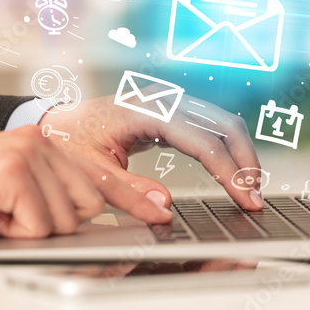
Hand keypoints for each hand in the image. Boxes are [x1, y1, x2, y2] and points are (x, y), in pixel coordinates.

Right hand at [0, 125, 172, 237]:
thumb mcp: (14, 192)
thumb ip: (53, 194)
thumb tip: (96, 215)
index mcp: (45, 142)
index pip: (100, 173)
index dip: (134, 197)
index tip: (162, 212)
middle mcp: (42, 140)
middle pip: (88, 204)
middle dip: (54, 223)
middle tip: (12, 215)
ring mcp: (29, 153)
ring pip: (66, 219)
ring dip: (28, 229)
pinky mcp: (14, 172)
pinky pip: (37, 226)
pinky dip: (12, 232)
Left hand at [40, 95, 263, 212]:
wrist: (54, 122)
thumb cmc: (69, 143)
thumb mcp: (92, 173)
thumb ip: (128, 192)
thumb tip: (164, 210)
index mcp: (145, 110)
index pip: (202, 141)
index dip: (229, 172)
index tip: (246, 199)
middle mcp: (164, 99)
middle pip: (223, 125)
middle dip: (245, 162)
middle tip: (254, 199)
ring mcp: (171, 102)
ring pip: (223, 123)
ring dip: (240, 155)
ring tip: (249, 190)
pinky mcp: (173, 112)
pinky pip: (210, 127)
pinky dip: (226, 150)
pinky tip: (232, 174)